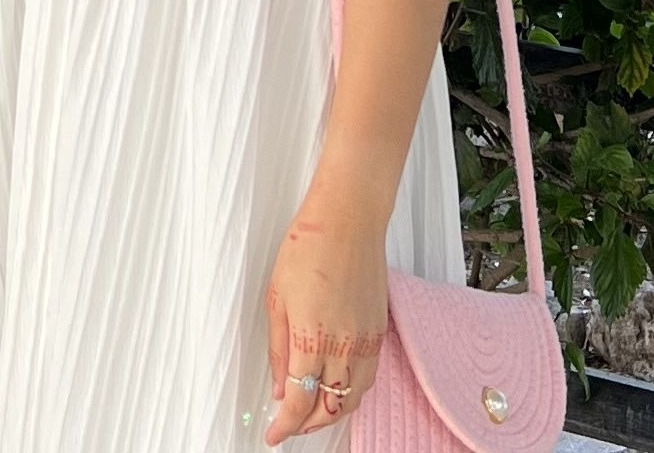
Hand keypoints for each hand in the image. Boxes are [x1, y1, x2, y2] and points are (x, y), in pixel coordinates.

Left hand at [262, 189, 388, 443]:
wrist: (347, 221)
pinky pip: (369, 376)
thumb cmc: (308, 249)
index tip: (273, 435)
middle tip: (290, 424)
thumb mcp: (277, 299)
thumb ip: (278, 348)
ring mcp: (366, 340)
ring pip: (354, 397)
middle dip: (309, 424)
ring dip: (333, 410)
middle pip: (330, 407)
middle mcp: (344, 346)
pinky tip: (339, 384)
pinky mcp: (379, 331)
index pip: (299, 401)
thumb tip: (278, 386)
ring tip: (313, 410)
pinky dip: (353, 390)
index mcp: (311, 339)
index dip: (285, 426)